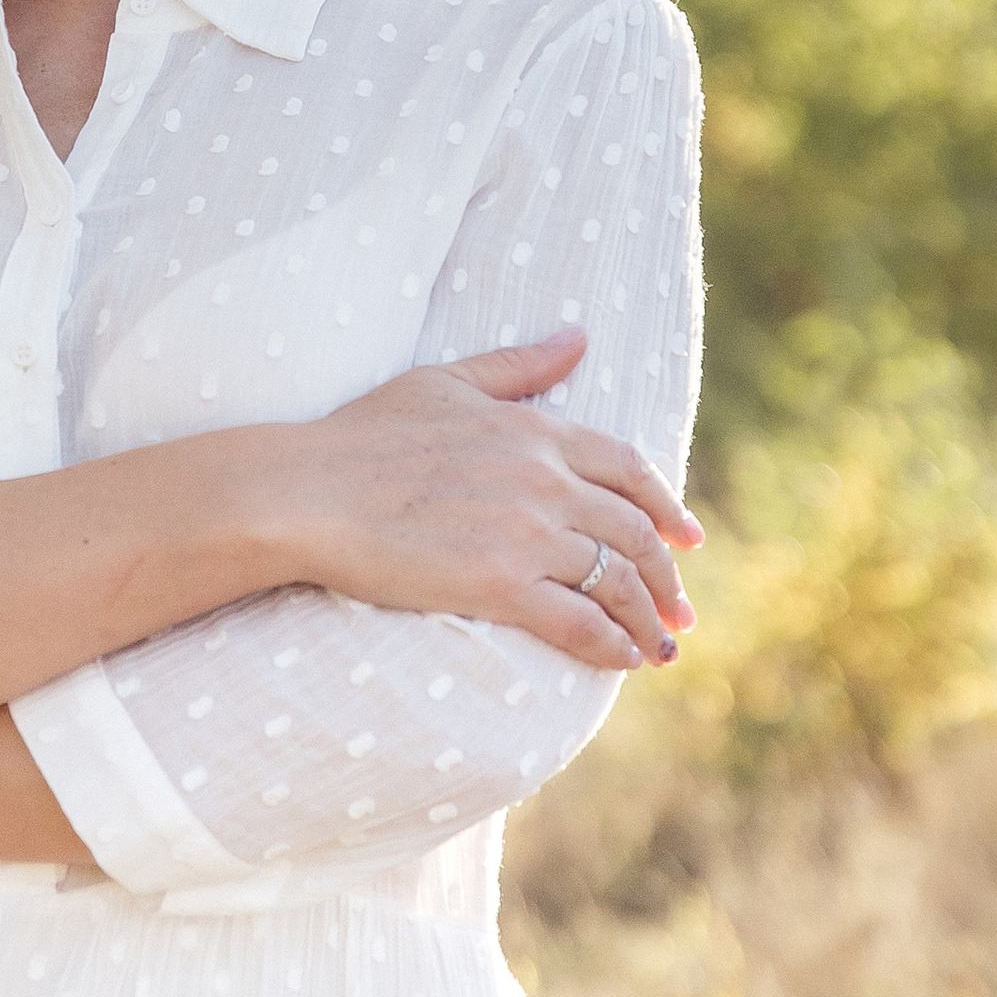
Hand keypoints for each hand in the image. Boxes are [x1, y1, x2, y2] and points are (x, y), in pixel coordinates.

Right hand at [281, 325, 701, 671]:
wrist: (308, 491)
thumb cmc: (363, 434)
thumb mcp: (447, 382)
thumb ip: (520, 365)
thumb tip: (578, 335)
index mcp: (536, 430)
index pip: (629, 469)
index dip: (666, 506)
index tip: (688, 539)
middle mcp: (545, 480)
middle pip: (634, 532)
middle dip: (666, 577)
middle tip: (680, 611)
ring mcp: (527, 535)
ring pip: (615, 581)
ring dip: (648, 620)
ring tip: (659, 647)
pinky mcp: (501, 587)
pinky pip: (580, 623)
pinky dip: (612, 646)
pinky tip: (623, 661)